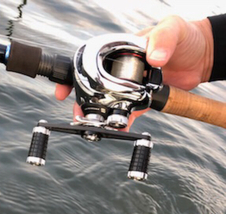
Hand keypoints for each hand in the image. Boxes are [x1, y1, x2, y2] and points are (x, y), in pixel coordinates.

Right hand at [55, 16, 213, 125]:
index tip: (64, 89)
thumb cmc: (185, 37)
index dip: (75, 74)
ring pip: (108, 101)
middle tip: (76, 113)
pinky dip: (123, 122)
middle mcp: (122, 67)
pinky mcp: (141, 98)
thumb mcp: (173, 30)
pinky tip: (119, 129)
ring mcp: (130, 84)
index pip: (91, 60)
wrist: (202, 56)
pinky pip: (128, 112)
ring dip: (100, 114)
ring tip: (94, 125)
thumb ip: (163, 40)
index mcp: (122, 49)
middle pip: (95, 85)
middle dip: (83, 100)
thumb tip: (154, 57)